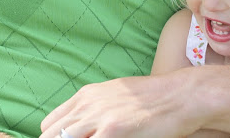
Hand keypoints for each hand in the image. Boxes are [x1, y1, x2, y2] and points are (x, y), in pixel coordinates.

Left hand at [40, 74, 196, 137]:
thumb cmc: (153, 98)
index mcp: (86, 95)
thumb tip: (82, 125)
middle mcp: (87, 104)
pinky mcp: (112, 130)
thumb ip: (95, 108)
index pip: (49, 124)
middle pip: (51, 136)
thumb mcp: (116, 95)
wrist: (180, 95)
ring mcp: (98, 117)